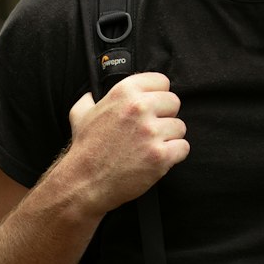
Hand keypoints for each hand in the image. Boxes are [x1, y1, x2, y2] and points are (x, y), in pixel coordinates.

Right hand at [66, 73, 188, 211]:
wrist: (84, 182)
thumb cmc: (85, 149)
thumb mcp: (80, 114)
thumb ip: (91, 99)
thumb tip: (93, 93)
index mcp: (124, 92)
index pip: (161, 81)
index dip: (158, 95)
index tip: (152, 106)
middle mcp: (140, 108)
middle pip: (174, 102)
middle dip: (165, 116)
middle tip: (150, 130)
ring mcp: (151, 132)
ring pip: (180, 127)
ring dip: (169, 137)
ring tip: (150, 147)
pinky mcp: (161, 155)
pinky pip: (183, 147)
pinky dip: (174, 155)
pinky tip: (157, 158)